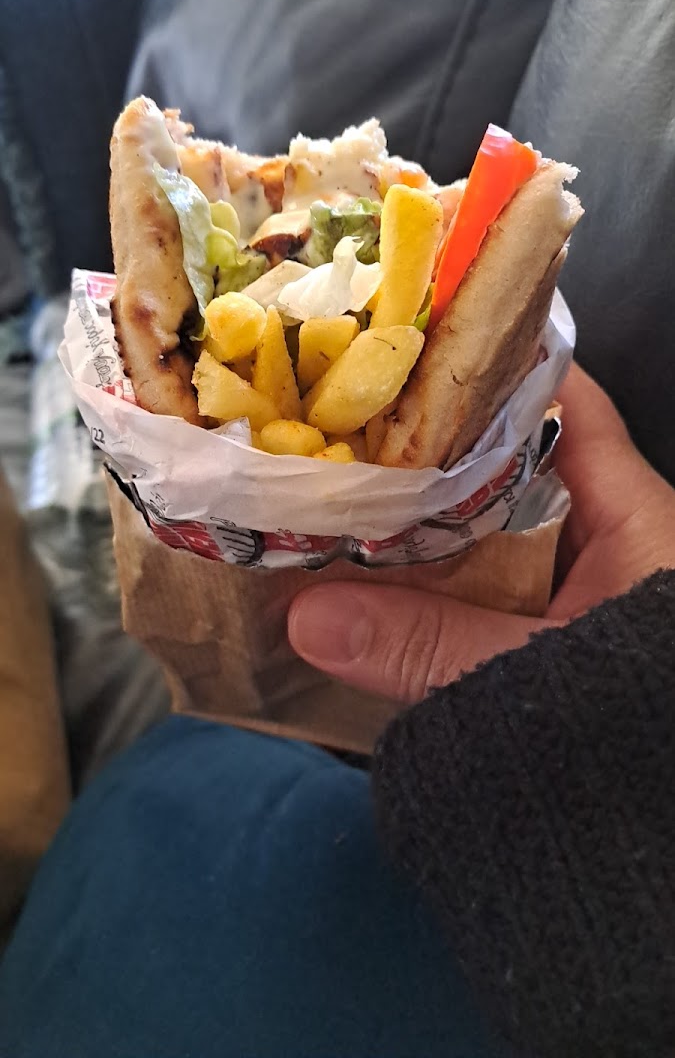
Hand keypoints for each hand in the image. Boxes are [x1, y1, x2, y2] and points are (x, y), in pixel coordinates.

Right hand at [288, 365, 674, 702]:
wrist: (649, 854)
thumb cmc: (640, 735)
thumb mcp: (540, 677)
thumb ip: (430, 646)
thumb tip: (304, 614)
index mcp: (633, 517)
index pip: (566, 403)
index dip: (495, 363)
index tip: (410, 343)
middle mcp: (605, 541)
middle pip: (509, 466)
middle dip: (429, 449)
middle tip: (338, 425)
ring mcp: (571, 594)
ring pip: (484, 534)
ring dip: (417, 527)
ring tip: (330, 497)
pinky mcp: (543, 644)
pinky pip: (479, 596)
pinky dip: (427, 591)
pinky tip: (363, 589)